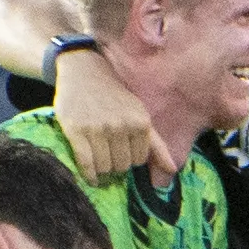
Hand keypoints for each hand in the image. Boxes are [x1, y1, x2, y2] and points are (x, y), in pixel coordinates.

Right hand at [53, 45, 173, 184]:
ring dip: (102, 170)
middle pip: (122, 166)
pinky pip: (86, 163)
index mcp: (140, 123)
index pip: (139, 160)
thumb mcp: (140, 114)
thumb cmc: (114, 95)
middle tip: (108, 154)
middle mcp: (121, 126)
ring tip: (98, 159)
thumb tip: (172, 171)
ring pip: (105, 167)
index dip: (130, 159)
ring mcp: (98, 128)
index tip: (122, 152)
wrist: (84, 70)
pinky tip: (90, 178)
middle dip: (116, 164)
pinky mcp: (76, 130)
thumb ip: (157, 144)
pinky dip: (89, 175)